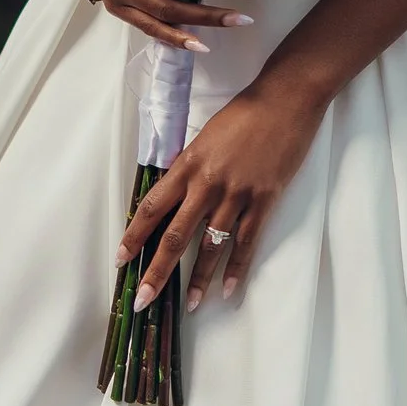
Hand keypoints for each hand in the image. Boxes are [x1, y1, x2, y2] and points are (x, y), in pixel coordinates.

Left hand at [117, 74, 324, 304]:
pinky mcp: (264, 200)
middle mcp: (208, 184)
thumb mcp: (204, 138)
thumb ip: (189, 168)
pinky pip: (247, 241)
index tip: (121, 259)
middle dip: (158, 271)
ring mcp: (237, 194)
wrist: (285, 101)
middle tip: (144, 298)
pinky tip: (229, 290)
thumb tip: (175, 196)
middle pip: (176, 235)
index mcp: (188, 165)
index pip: (152, 208)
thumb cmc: (244, 114)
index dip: (134, 236)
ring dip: (200, 278)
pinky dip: (237, 268)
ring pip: (212, 246)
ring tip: (190, 304)